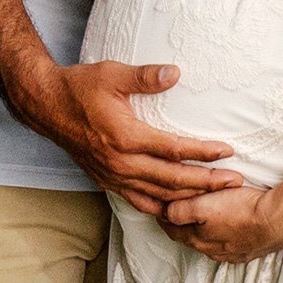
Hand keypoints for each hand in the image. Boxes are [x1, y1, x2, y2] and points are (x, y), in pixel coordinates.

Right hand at [26, 58, 241, 215]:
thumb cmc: (81, 86)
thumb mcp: (113, 74)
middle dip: (206, 182)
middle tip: (235, 182)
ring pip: (158, 194)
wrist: (47, 105)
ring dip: (189, 197)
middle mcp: (120, 162)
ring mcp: (113, 175)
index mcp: (125, 137)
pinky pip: (139, 201)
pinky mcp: (107, 180)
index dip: (203, 152)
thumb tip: (175, 73)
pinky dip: (161, 207)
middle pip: (172, 179)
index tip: (228, 151)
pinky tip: (178, 209)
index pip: (174, 150)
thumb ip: (146, 76)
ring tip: (217, 197)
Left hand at [159, 185, 282, 262]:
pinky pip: (230, 246)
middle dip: (181, 225)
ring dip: (204, 232)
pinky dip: (224, 237)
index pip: (173, 229)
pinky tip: (228, 232)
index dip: (164, 217)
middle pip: (190, 237)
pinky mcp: (250, 251)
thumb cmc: (242, 209)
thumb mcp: (203, 206)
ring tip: (202, 220)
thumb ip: (180, 211)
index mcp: (198, 239)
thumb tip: (164, 214)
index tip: (159, 206)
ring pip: (210, 243)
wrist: (279, 220)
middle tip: (176, 212)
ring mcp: (233, 253)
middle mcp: (213, 250)